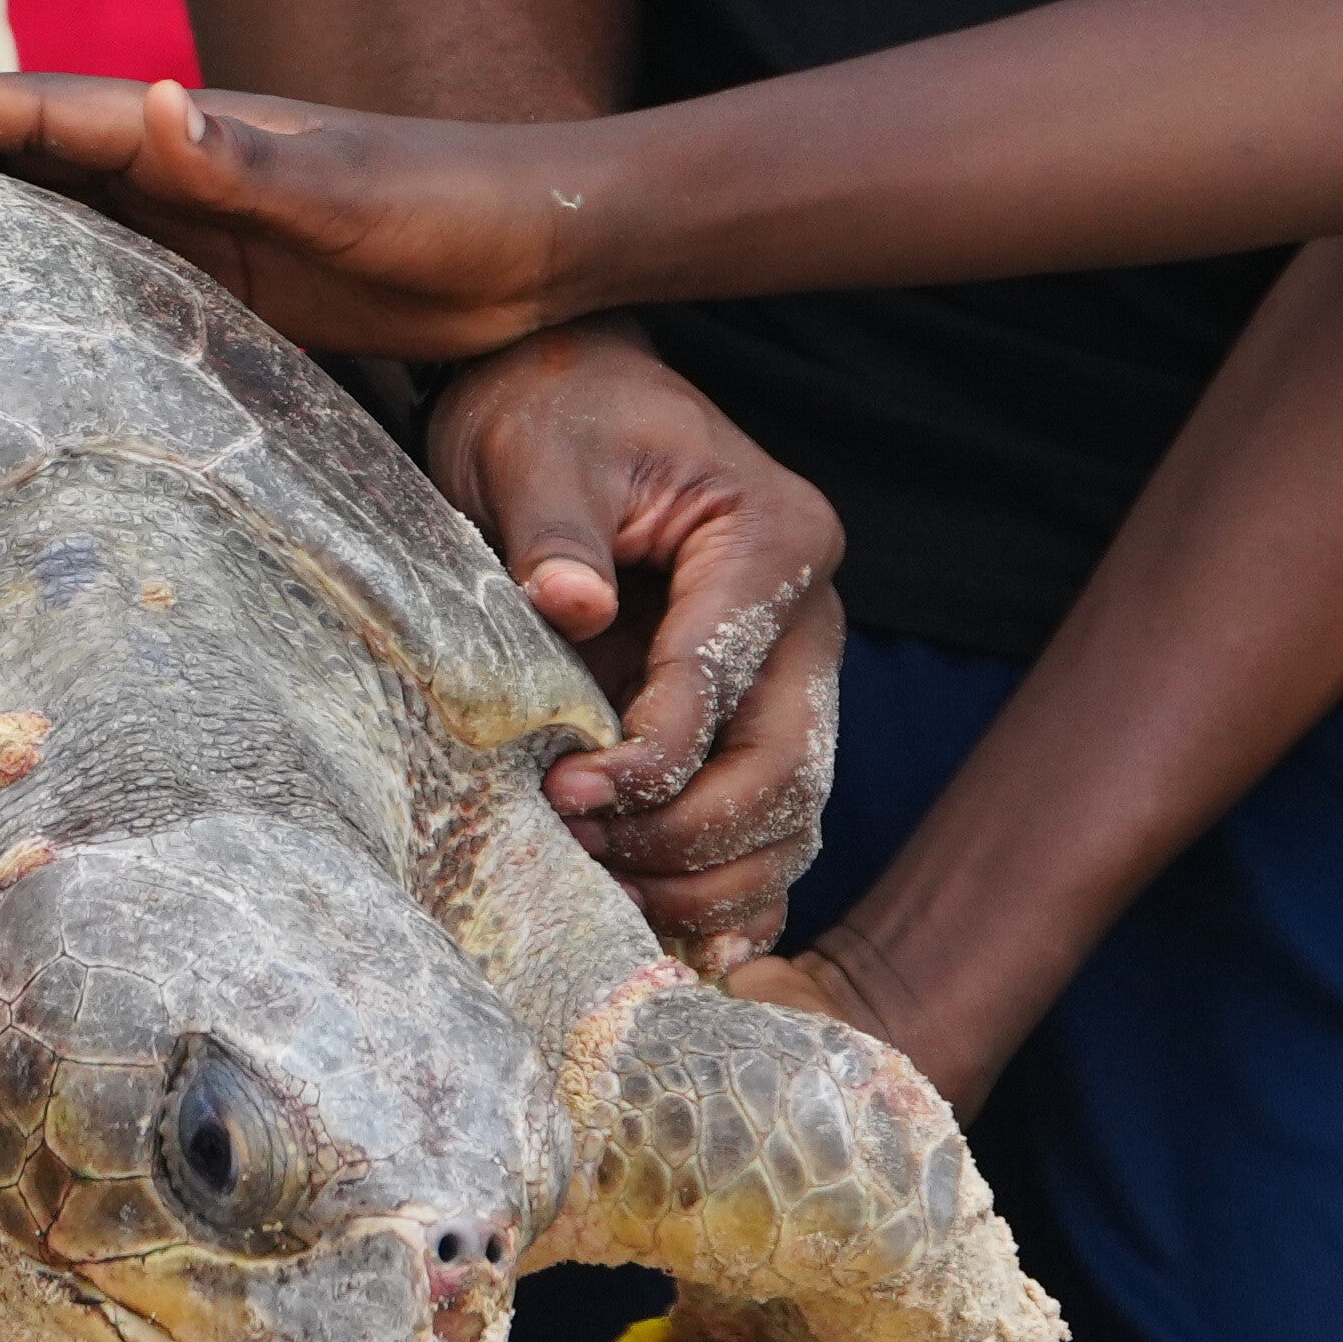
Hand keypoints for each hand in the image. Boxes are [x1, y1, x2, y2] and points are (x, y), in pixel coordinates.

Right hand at [0, 64, 588, 365]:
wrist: (543, 242)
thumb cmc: (453, 216)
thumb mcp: (349, 197)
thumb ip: (251, 160)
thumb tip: (151, 104)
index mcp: (184, 135)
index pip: (24, 113)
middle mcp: (169, 158)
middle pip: (6, 139)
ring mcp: (188, 210)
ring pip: (37, 193)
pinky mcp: (218, 266)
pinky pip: (90, 254)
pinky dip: (18, 253)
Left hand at [432, 329, 842, 961]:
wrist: (567, 406)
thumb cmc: (552, 419)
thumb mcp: (536, 455)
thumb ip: (553, 533)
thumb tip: (568, 603)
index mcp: (772, 540)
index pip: (724, 680)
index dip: (650, 758)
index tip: (566, 794)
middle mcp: (806, 620)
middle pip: (783, 770)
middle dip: (685, 837)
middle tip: (586, 858)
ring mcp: (793, 680)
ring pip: (791, 819)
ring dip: (705, 880)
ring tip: (609, 897)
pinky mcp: (758, 724)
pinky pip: (770, 834)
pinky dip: (729, 895)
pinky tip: (671, 936)